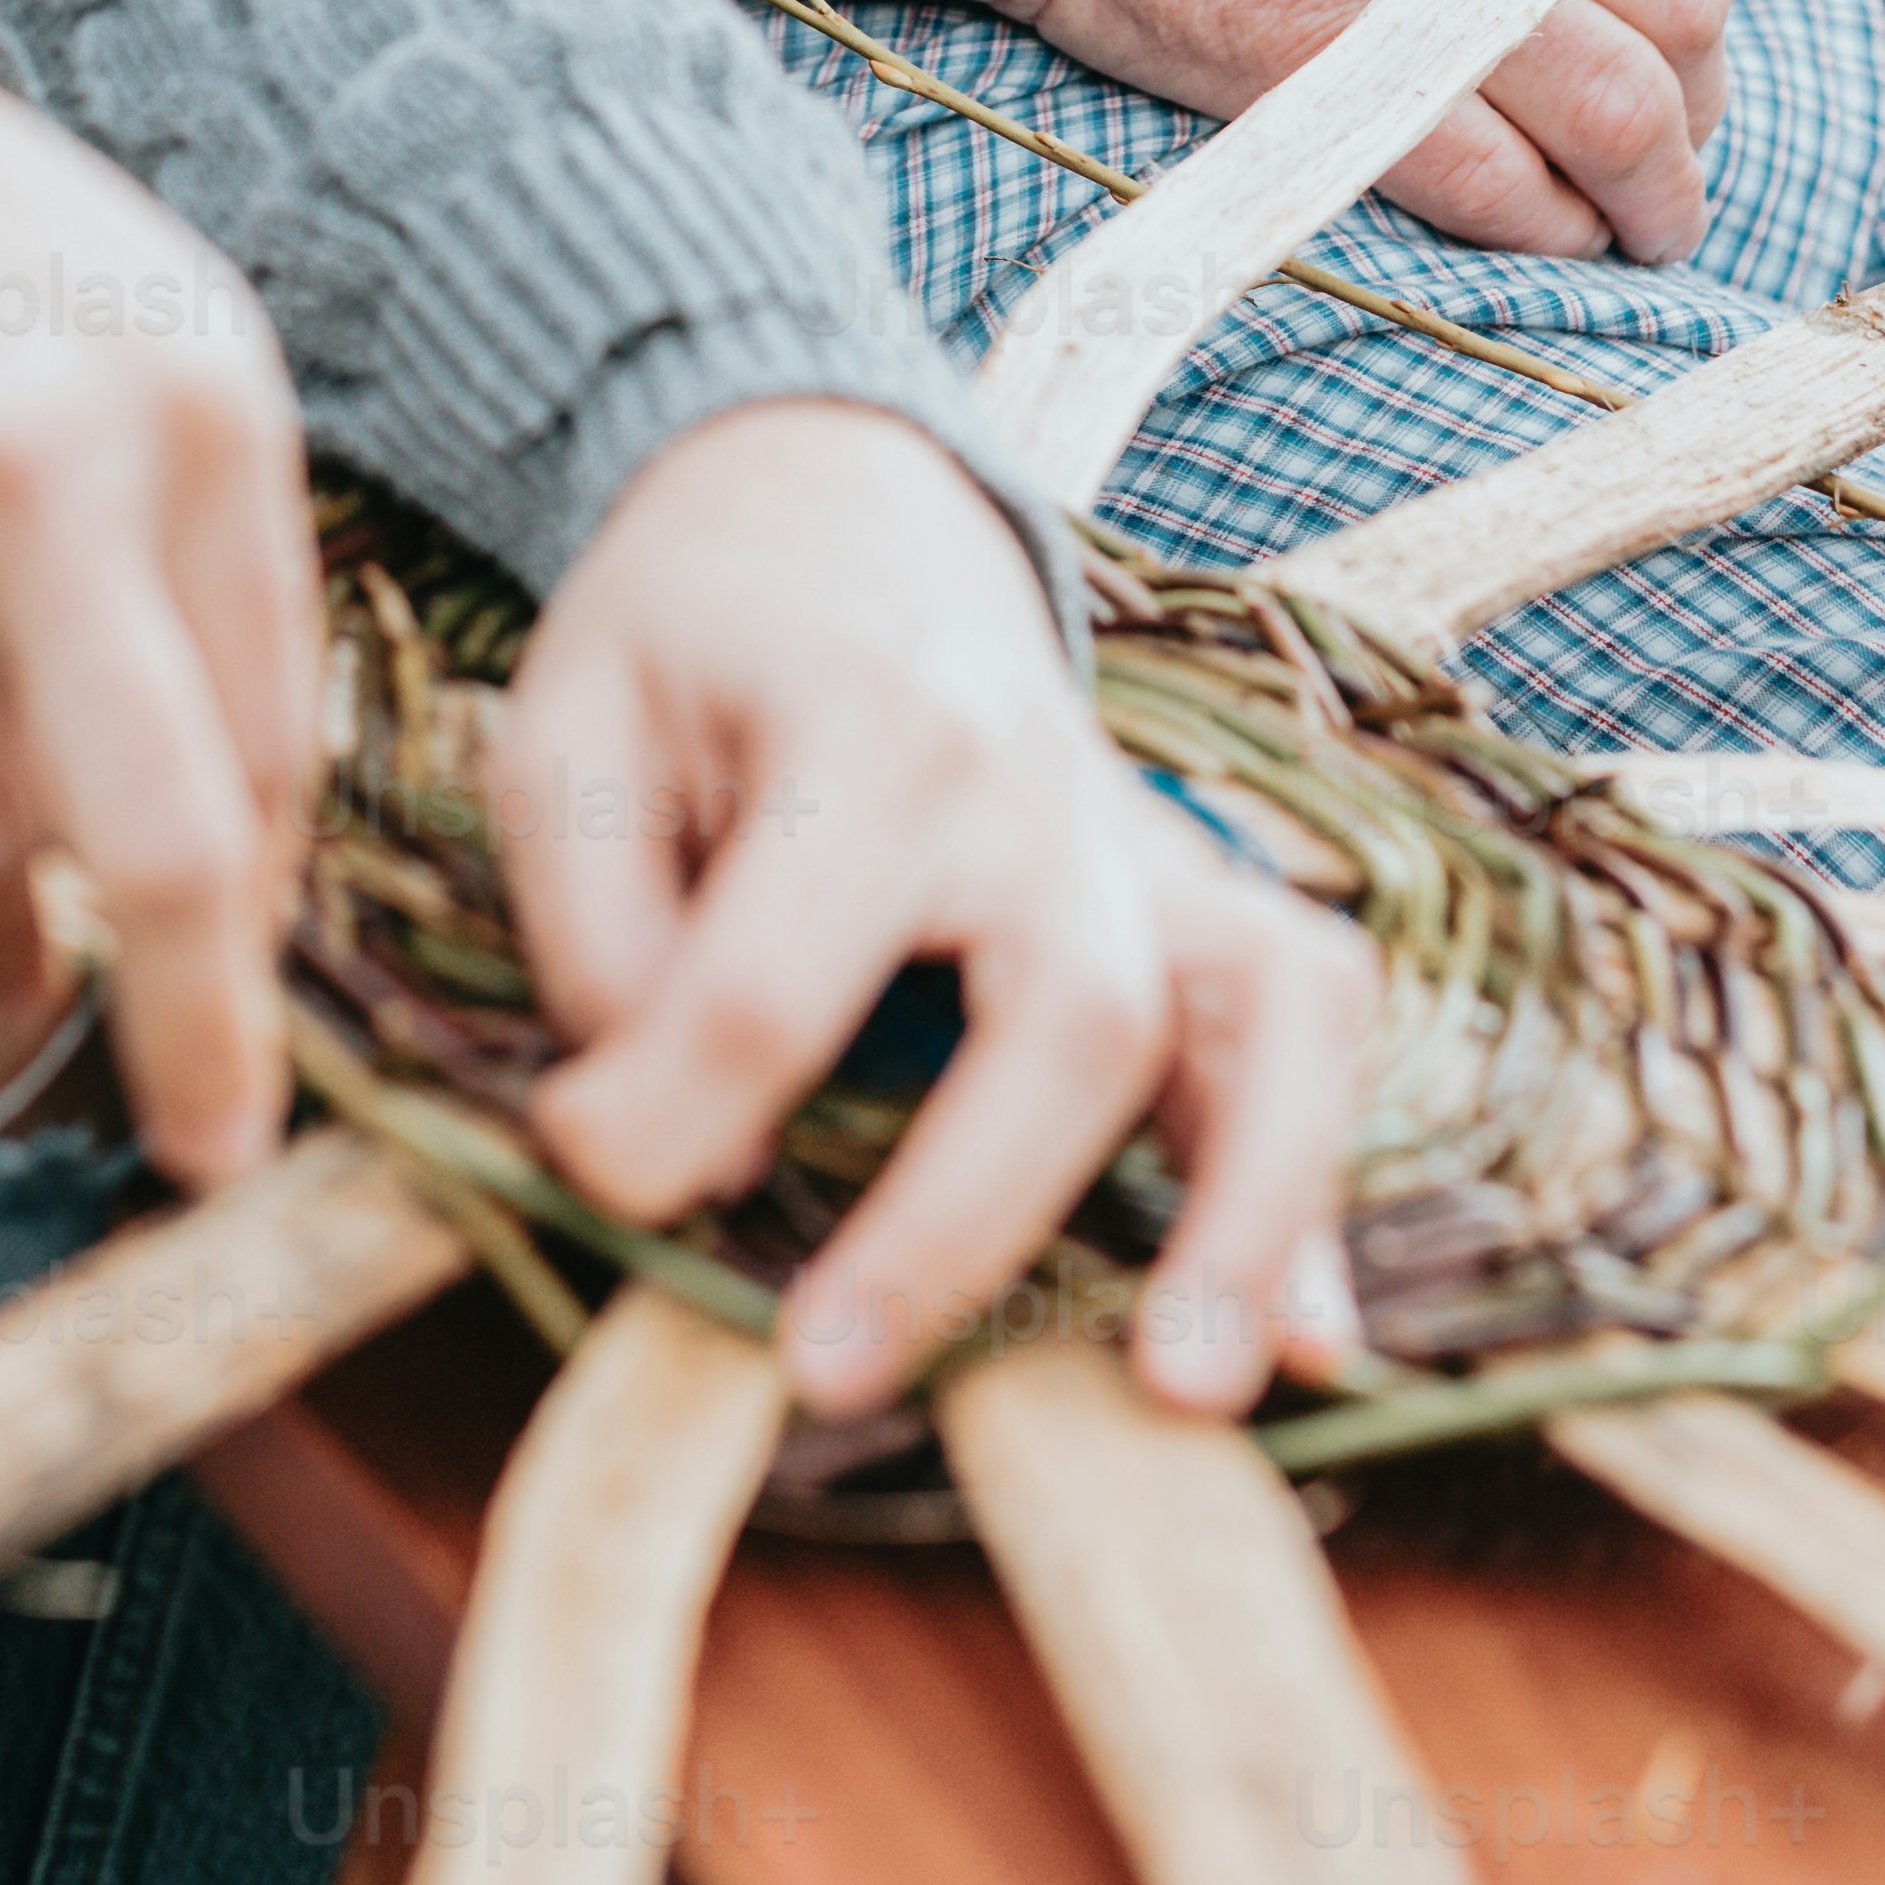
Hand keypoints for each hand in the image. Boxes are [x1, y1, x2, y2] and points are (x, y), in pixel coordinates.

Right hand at [0, 0, 318, 1180]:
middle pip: (173, 846)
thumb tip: (211, 821)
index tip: (264, 1028)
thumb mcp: (77, 315)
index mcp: (196, 391)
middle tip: (204, 1145)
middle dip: (201, 1035)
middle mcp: (69, 465)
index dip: (271, 913)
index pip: (279, 730)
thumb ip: (159, 536)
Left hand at [484, 401, 1373, 1415]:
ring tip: (1183, 1392)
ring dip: (1248, 1209)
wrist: (828, 492)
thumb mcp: (570, 722)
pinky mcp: (1188, 887)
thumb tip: (676, 1138)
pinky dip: (1315, 1175)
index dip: (660, 1109)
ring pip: (1264, 1016)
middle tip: (824, 1372)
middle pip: (1070, 1017)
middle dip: (961, 1224)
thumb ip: (596, 930)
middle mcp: (1039, 783)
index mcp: (868, 722)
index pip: (775, 979)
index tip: (582, 1155)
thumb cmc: (687, 631)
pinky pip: (1307, 1018)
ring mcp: (1140, 837)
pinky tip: (1312, 1335)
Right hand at [966, 0, 1744, 265]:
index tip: (1687, 3)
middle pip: (1686, 7)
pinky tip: (1549, 230)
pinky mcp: (1354, 82)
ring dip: (1659, 191)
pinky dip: (1553, 227)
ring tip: (1647, 223)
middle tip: (1671, 137)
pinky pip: (1510, 189)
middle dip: (1700, 92)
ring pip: (1629, 118)